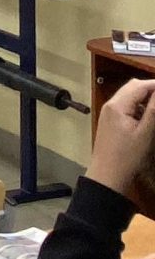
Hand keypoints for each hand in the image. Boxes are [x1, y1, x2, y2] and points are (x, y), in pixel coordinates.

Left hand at [87, 78, 154, 194]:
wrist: (107, 173)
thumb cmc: (127, 156)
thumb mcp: (145, 133)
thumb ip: (154, 110)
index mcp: (117, 105)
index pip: (140, 86)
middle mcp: (110, 104)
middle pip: (133, 87)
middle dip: (151, 88)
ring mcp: (108, 111)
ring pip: (129, 95)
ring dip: (145, 96)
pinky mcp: (109, 119)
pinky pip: (125, 105)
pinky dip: (138, 105)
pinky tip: (148, 115)